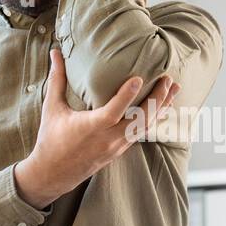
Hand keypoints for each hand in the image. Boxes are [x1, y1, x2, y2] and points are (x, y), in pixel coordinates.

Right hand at [13, 47, 179, 207]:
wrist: (53, 173)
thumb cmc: (51, 139)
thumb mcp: (52, 108)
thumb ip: (57, 79)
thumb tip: (55, 52)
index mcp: (90, 128)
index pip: (113, 112)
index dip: (126, 95)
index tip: (139, 78)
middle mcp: (107, 138)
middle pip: (139, 120)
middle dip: (157, 99)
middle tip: (168, 79)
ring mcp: (116, 146)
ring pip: (145, 127)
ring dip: (161, 107)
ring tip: (174, 89)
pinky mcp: (120, 149)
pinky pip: (142, 133)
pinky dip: (154, 118)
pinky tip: (163, 107)